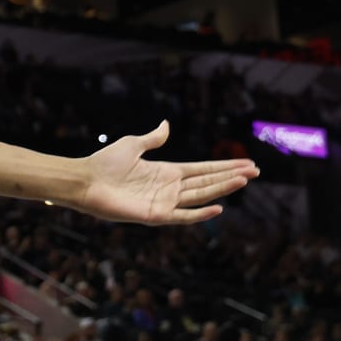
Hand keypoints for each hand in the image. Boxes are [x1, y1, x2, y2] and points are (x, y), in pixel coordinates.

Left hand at [69, 121, 257, 224]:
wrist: (84, 180)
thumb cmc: (104, 163)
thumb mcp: (132, 145)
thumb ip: (153, 138)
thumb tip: (166, 124)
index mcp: (166, 171)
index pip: (202, 170)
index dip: (224, 166)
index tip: (246, 163)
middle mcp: (169, 187)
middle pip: (207, 181)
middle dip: (231, 176)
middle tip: (256, 171)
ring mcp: (163, 201)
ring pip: (200, 195)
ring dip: (222, 188)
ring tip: (244, 180)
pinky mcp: (154, 215)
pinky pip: (182, 216)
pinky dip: (199, 213)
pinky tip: (218, 207)